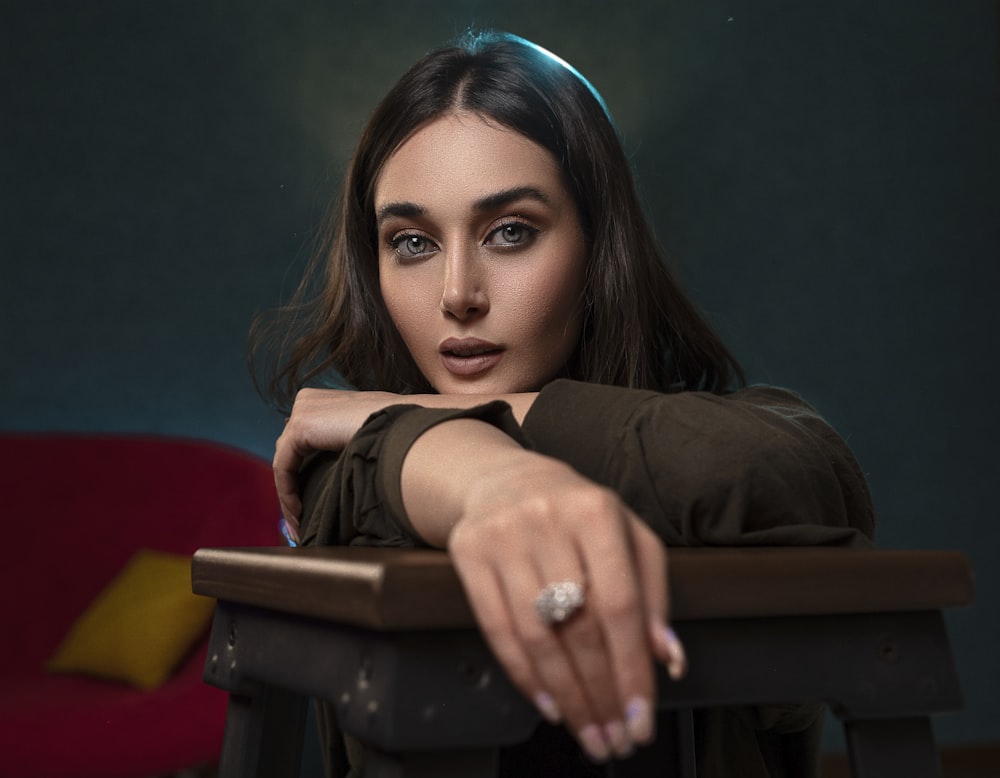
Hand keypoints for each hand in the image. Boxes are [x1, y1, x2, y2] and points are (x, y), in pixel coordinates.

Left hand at [274, 388, 406, 533]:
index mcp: (323, 400)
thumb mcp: (365, 437)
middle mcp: (308, 400)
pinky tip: (299, 513)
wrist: (402, 429)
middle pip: (290, 452)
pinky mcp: (300, 427)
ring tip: (298, 524)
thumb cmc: (396, 435)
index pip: (301, 442)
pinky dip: (288, 493)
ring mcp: (302, 411)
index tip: (306, 504)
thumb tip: (335, 469)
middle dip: (293, 487)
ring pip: (284, 462)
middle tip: (299, 520)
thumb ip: (343, 444)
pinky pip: (283, 467)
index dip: (301, 475)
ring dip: (289, 496)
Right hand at [398, 421, 685, 761]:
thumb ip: (653, 594)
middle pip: (579, 627)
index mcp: (596, 512)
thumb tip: (667, 658)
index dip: (632, 669)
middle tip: (615, 738)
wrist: (508, 479)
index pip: (620, 605)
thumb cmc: (578, 514)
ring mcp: (503, 536)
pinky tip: (549, 703)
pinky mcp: (469, 552)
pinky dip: (524, 676)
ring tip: (587, 731)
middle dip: (601, 694)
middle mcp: (548, 520)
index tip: (642, 717)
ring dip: (566, 696)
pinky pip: (497, 630)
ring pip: (537, 637)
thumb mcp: (628, 536)